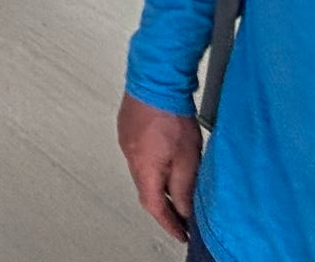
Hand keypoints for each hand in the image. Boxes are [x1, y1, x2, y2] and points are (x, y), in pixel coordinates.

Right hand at [117, 94, 201, 242]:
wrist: (156, 80)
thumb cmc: (171, 113)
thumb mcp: (188, 158)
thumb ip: (184, 188)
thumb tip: (183, 210)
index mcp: (144, 168)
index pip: (154, 207)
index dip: (169, 224)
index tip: (181, 233)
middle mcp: (131, 157)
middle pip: (145, 191)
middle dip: (163, 206)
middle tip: (180, 215)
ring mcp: (127, 142)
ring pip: (141, 173)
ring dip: (157, 184)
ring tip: (175, 187)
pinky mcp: (127, 129)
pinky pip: (138, 156)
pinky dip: (151, 165)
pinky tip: (164, 159)